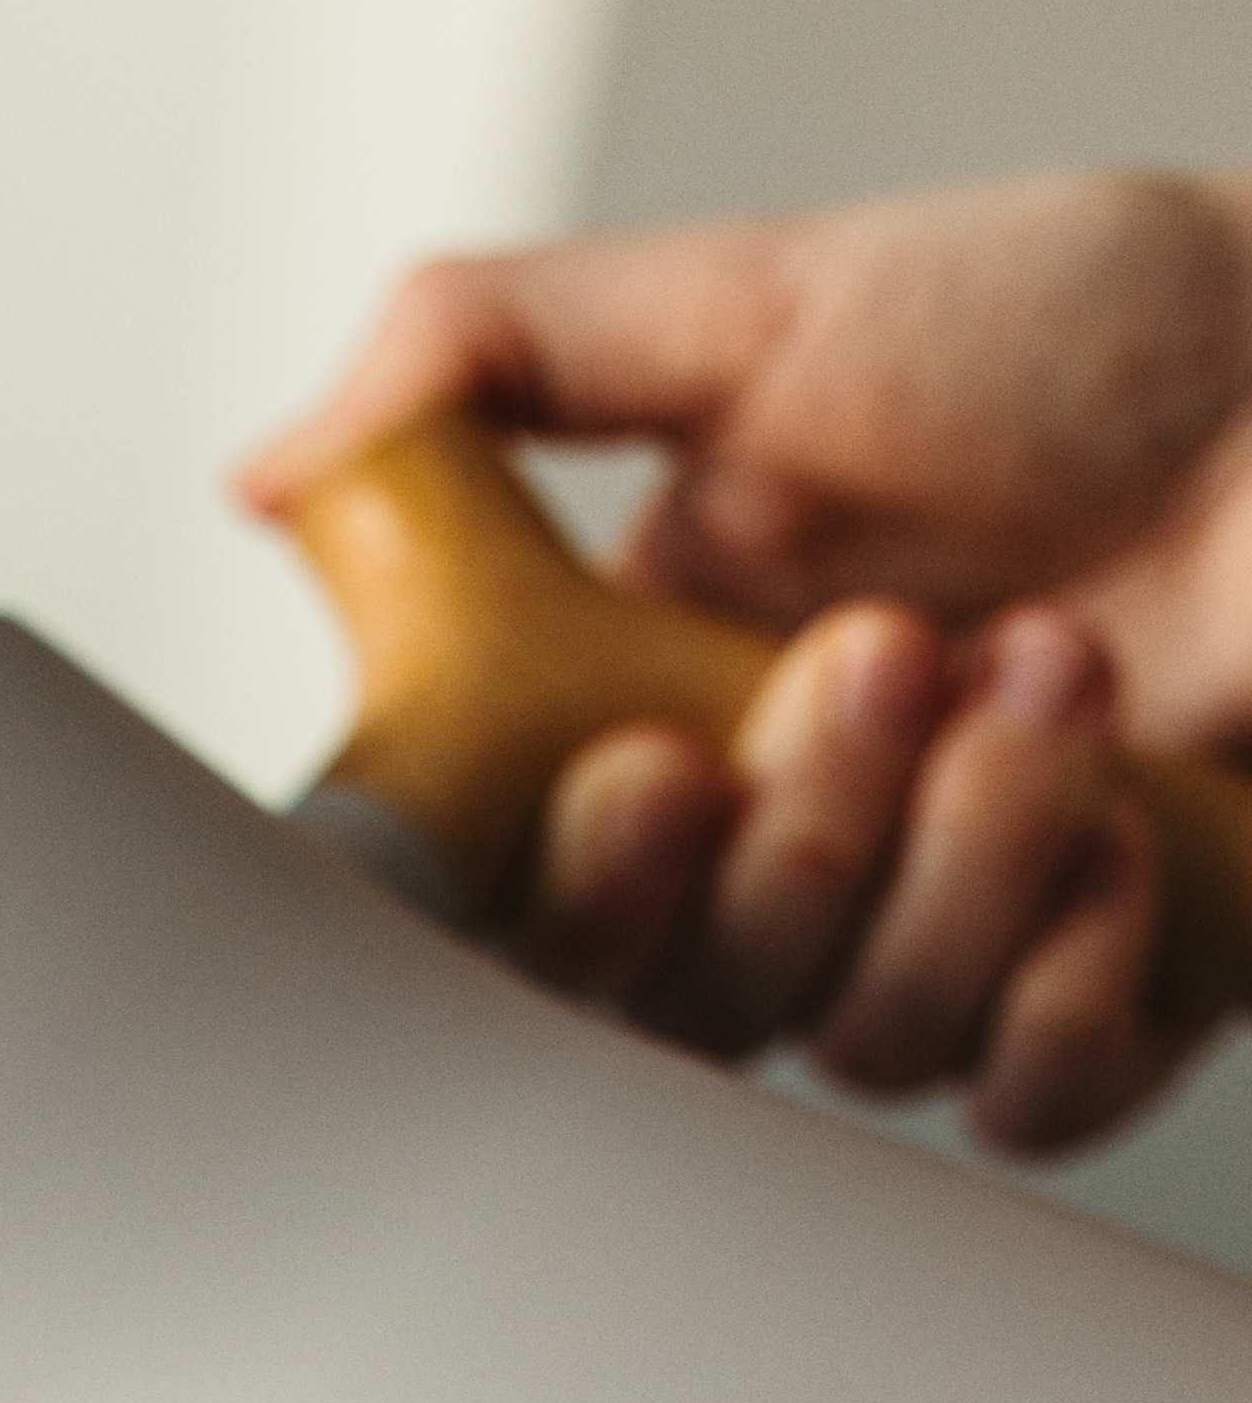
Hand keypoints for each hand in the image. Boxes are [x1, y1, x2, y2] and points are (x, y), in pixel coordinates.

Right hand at [244, 173, 1251, 1154]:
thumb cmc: (1094, 335)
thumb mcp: (764, 301)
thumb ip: (495, 355)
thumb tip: (272, 469)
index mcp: (645, 730)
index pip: (498, 914)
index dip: (535, 906)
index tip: (630, 782)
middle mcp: (765, 868)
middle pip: (669, 1005)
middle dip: (787, 837)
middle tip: (887, 650)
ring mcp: (920, 951)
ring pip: (852, 1037)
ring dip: (963, 848)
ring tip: (1057, 663)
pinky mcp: (1082, 1008)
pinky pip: (1012, 1102)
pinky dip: (1069, 974)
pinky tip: (1131, 822)